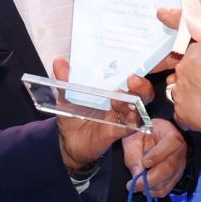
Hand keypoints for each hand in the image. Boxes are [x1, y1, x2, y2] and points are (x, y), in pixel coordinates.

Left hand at [52, 57, 154, 171]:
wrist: (68, 142)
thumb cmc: (72, 116)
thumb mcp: (66, 96)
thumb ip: (64, 80)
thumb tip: (59, 62)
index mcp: (111, 90)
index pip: (130, 77)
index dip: (140, 68)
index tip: (140, 59)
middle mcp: (120, 102)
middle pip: (142, 91)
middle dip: (142, 84)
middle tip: (132, 78)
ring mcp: (120, 117)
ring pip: (139, 107)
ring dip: (134, 99)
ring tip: (119, 95)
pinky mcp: (117, 132)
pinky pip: (130, 127)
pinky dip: (132, 121)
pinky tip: (129, 116)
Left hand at [121, 122, 188, 195]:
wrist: (153, 137)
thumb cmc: (142, 135)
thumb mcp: (133, 140)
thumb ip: (133, 155)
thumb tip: (137, 175)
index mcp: (171, 135)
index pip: (170, 144)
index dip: (157, 156)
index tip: (144, 163)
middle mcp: (180, 150)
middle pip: (169, 167)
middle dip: (150, 179)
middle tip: (134, 185)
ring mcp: (180, 164)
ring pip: (169, 180)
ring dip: (152, 187)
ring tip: (137, 186)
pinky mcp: (177, 175)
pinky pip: (169, 187)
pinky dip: (156, 192)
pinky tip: (146, 189)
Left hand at [165, 38, 200, 135]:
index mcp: (196, 50)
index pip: (197, 54)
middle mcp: (182, 69)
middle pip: (186, 73)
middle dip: (198, 79)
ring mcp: (178, 92)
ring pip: (181, 93)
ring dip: (191, 97)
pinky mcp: (180, 114)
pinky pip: (183, 114)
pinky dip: (192, 116)